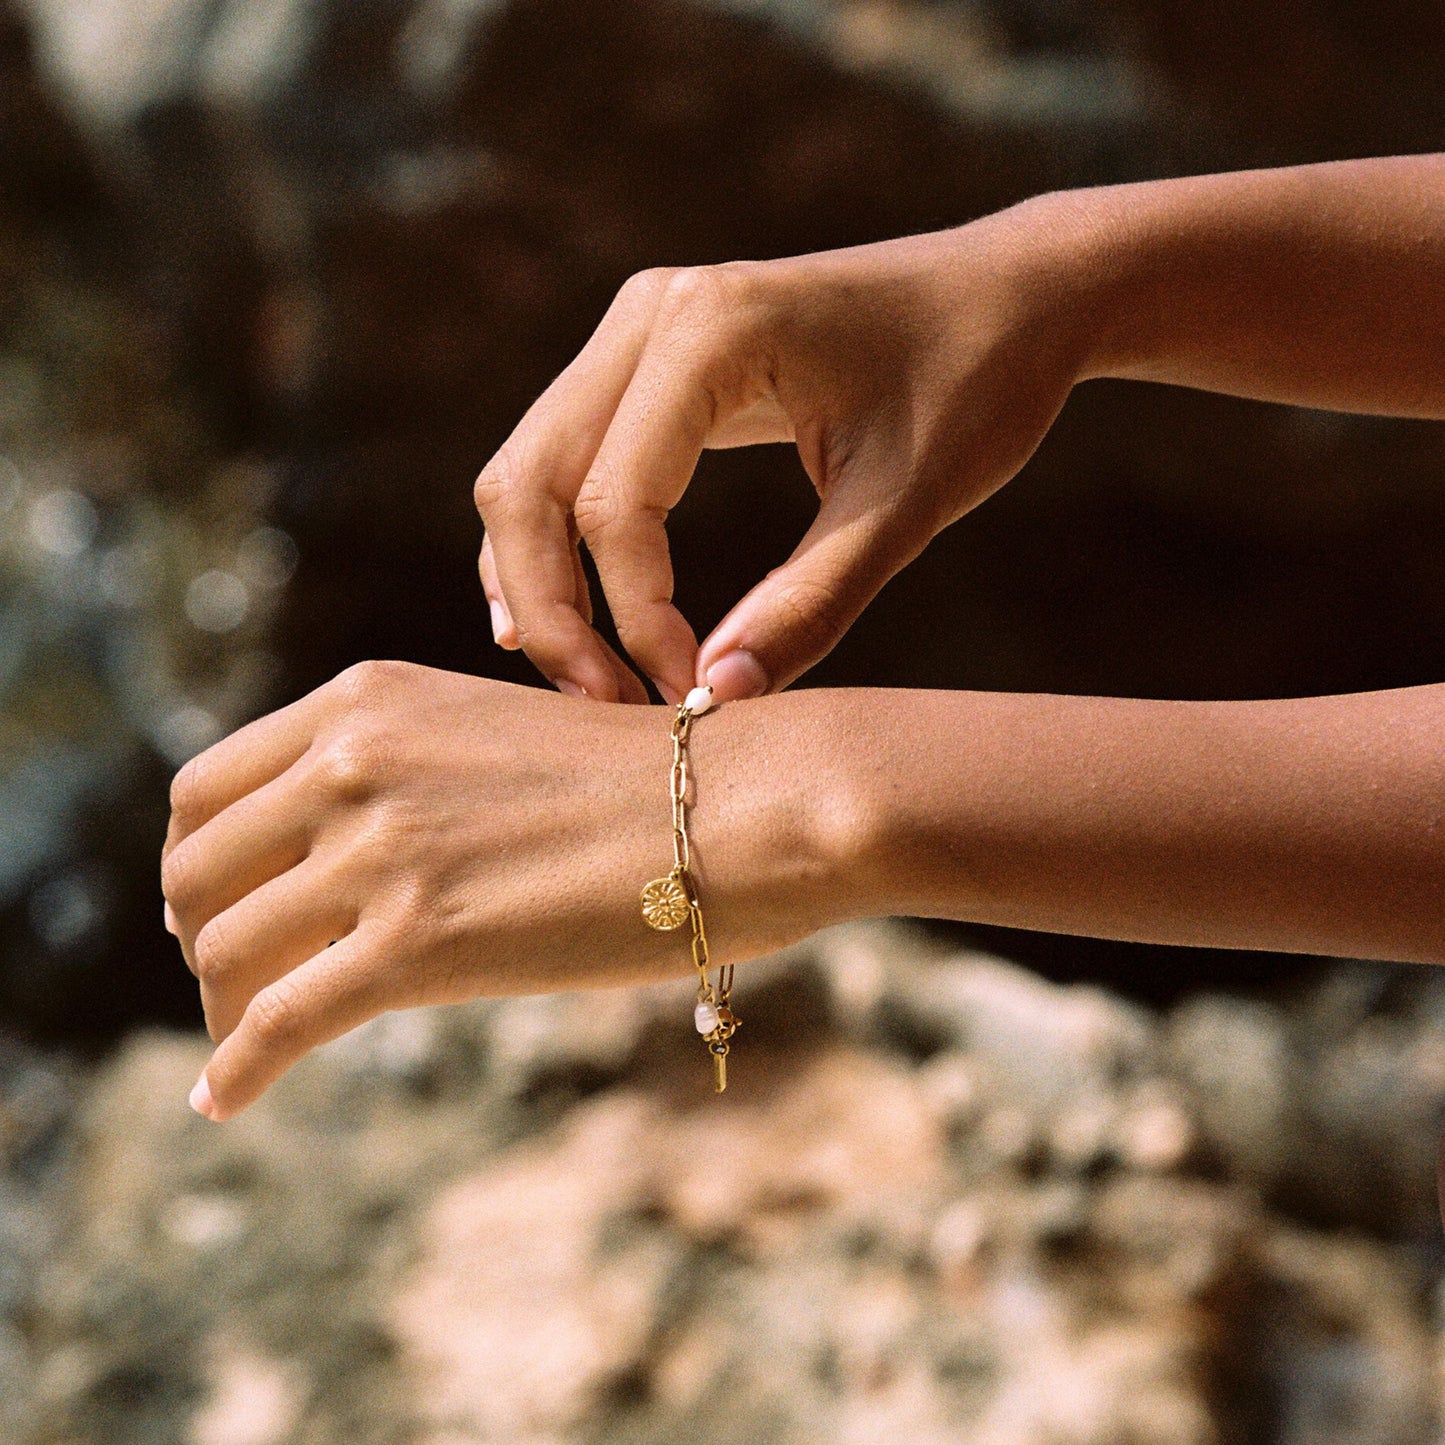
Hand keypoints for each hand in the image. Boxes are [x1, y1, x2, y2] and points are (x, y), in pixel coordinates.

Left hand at [160, 661, 853, 1119]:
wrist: (742, 806)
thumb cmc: (645, 777)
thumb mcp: (493, 736)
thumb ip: (405, 769)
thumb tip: (344, 851)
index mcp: (367, 700)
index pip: (207, 786)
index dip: (198, 857)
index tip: (216, 903)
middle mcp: (356, 760)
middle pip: (197, 868)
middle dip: (201, 934)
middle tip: (233, 976)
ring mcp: (384, 848)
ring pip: (228, 948)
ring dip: (224, 1005)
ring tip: (249, 1037)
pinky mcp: (420, 941)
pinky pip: (279, 1021)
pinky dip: (235, 1069)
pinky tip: (223, 1099)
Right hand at [475, 194, 1093, 703]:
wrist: (1015, 294)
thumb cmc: (977, 382)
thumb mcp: (906, 502)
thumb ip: (811, 602)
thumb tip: (714, 696)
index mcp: (711, 330)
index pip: (617, 503)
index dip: (636, 618)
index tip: (686, 693)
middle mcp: (651, 314)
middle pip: (530, 484)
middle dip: (553, 610)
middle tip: (603, 707)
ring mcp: (641, 331)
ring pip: (530, 473)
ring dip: (540, 582)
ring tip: (591, 681)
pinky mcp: (652, 361)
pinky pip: (566, 461)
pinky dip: (560, 543)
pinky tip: (579, 619)